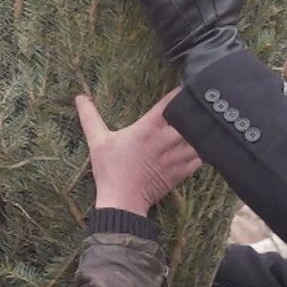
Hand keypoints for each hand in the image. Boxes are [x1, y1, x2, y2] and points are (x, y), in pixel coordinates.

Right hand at [76, 90, 202, 213]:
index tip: (186, 85)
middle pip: (190, 119)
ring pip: (199, 137)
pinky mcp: (181, 172)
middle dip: (195, 110)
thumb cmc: (110, 170)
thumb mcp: (97, 141)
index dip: (180, 93)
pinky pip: (201, 157)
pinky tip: (204, 143)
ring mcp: (175, 157)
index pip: (168, 105)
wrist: (122, 201)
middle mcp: (164, 140)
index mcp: (146, 129)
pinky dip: (204, 149)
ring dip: (202, 129)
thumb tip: (80, 97)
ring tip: (206, 121)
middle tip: (200, 102)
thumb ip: (90, 117)